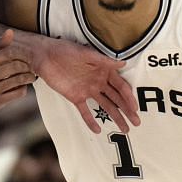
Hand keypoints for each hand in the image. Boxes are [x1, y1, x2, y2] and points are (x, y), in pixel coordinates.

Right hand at [0, 35, 36, 108]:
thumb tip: (10, 32)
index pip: (7, 53)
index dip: (20, 54)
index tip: (25, 56)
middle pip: (14, 67)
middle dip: (25, 66)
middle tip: (30, 67)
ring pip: (18, 80)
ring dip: (28, 77)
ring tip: (30, 75)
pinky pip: (18, 92)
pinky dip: (23, 88)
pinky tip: (22, 86)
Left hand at [12, 30, 141, 132]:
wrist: (44, 56)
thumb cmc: (65, 50)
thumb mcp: (85, 53)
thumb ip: (104, 61)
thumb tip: (124, 63)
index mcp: (104, 71)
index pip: (121, 87)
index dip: (129, 98)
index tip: (135, 109)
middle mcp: (99, 82)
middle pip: (117, 99)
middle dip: (127, 111)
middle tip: (136, 123)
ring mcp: (88, 90)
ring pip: (105, 106)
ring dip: (116, 117)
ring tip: (125, 130)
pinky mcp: (76, 97)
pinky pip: (85, 111)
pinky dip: (91, 121)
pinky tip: (98, 130)